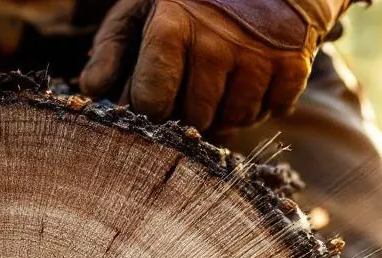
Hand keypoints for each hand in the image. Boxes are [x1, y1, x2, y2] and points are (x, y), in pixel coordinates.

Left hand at [80, 0, 346, 132]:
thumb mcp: (142, 8)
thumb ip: (111, 49)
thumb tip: (91, 91)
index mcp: (171, 29)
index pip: (152, 104)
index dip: (150, 110)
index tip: (154, 100)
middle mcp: (215, 46)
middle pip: (193, 119)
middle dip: (188, 113)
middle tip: (191, 88)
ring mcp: (257, 58)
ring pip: (233, 121)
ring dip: (225, 112)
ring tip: (221, 80)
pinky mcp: (291, 67)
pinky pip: (269, 113)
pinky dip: (259, 104)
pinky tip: (251, 77)